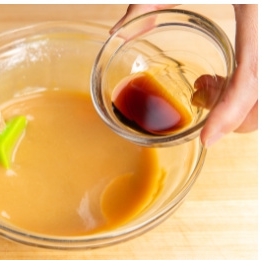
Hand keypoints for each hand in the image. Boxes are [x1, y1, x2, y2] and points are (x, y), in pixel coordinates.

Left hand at [112, 4, 257, 146]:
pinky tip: (222, 76)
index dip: (231, 114)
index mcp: (257, 15)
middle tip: (200, 97)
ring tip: (209, 85)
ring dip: (244, 103)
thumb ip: (147, 2)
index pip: (252, 80)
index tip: (208, 139)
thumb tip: (117, 31)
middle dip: (238, 115)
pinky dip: (249, 90)